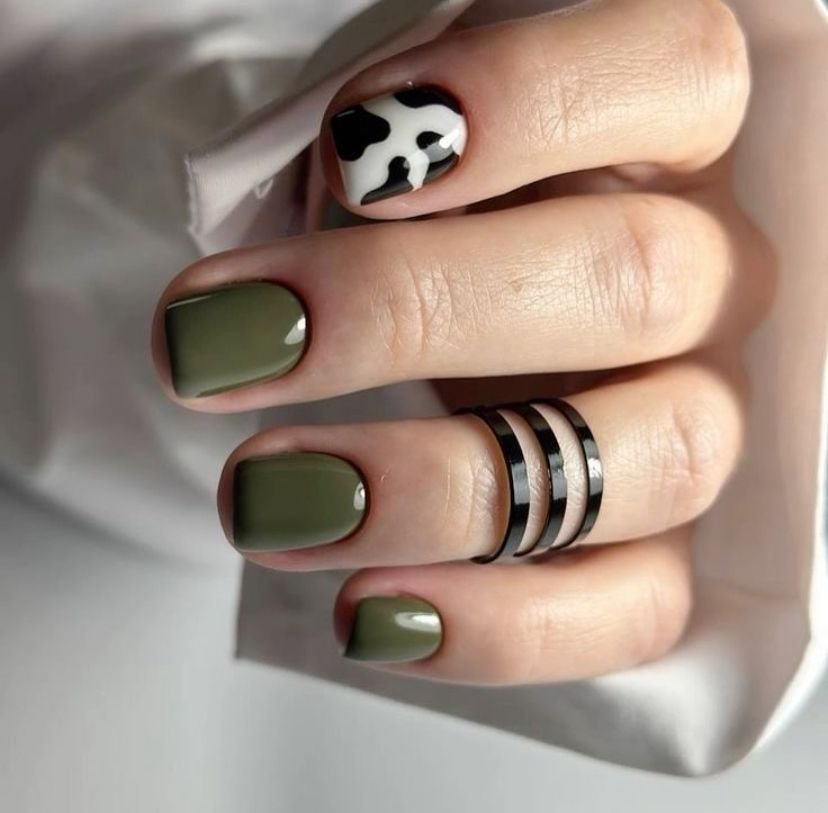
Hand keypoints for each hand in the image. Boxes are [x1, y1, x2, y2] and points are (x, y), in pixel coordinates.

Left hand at [153, 0, 773, 684]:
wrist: (421, 348)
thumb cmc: (401, 228)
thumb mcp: (385, 155)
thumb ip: (376, 140)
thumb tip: (326, 177)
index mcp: (667, 142)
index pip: (679, 68)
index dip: (528, 98)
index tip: (344, 153)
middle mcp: (711, 281)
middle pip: (638, 281)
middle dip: (410, 312)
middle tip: (234, 342)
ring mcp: (701, 421)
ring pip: (656, 460)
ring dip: (438, 489)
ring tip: (267, 499)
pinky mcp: (660, 550)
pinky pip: (635, 609)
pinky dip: (503, 628)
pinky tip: (367, 613)